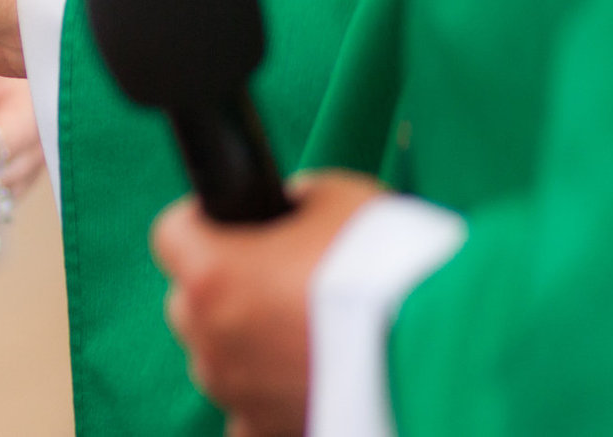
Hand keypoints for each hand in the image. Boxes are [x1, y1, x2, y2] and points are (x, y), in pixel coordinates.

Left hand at [150, 171, 387, 436]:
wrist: (441, 348)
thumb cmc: (388, 266)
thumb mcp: (336, 199)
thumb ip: (293, 203)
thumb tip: (287, 209)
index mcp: (211, 275)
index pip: (171, 234)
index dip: (203, 222)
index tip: (234, 224)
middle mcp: (209, 339)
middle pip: (192, 301)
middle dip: (227, 288)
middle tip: (282, 280)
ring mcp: (234, 393)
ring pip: (219, 358)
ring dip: (247, 344)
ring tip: (306, 333)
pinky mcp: (267, 431)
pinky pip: (248, 412)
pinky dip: (267, 396)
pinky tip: (306, 378)